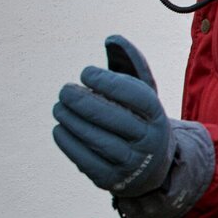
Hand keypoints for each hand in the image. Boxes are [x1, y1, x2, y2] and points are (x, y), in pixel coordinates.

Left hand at [51, 36, 170, 196]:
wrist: (153, 169)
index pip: (137, 97)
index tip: (85, 72)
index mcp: (158, 117)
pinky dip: (68, 143)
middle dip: (84, 102)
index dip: (110, 82)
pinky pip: (86, 160)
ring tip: (59, 107)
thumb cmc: (140, 120)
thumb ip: (129, 64)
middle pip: (115, 119)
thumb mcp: (142, 93)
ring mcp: (132, 163)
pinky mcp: (112, 179)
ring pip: (98, 140)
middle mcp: (149, 141)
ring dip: (72, 121)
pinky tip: (60, 128)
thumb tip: (111, 38)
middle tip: (64, 90)